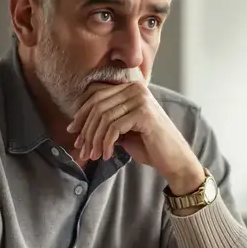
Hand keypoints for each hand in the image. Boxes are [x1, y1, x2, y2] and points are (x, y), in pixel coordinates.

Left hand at [66, 81, 203, 192]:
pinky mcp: (144, 113)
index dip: (81, 112)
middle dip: (86, 128)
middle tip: (81, 148)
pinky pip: (114, 127)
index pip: (96, 93)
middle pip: (97, 104)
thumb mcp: (122, 129)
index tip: (73, 130)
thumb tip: (76, 125)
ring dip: (94, 139)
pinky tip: (107, 155)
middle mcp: (135, 89)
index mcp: (130, 88)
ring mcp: (141, 99)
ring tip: (93, 155)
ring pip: (104, 117)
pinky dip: (106, 143)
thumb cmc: (148, 145)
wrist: (173, 159)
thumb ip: (105, 121)